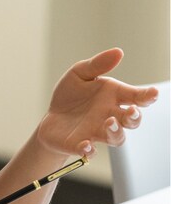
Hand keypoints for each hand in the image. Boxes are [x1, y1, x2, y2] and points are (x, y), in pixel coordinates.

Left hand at [37, 48, 159, 157]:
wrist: (50, 118)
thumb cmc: (70, 96)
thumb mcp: (79, 74)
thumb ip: (97, 65)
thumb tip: (118, 51)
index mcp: (113, 97)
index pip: (136, 97)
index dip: (147, 96)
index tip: (152, 93)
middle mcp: (110, 116)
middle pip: (131, 121)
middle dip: (134, 117)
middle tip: (131, 111)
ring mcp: (96, 132)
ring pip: (116, 137)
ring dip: (115, 131)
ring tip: (109, 122)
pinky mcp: (80, 145)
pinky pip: (89, 151)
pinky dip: (89, 150)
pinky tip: (86, 145)